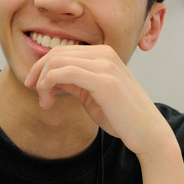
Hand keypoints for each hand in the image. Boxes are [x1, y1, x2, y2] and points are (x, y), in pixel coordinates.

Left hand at [25, 44, 171, 156]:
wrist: (148, 132)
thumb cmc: (121, 117)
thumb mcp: (92, 95)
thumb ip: (74, 82)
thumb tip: (49, 77)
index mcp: (103, 54)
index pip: (62, 51)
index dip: (42, 66)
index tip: (35, 86)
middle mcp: (105, 54)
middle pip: (56, 53)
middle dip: (38, 73)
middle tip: (36, 95)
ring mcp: (106, 66)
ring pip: (57, 61)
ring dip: (43, 81)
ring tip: (45, 102)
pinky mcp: (105, 81)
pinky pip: (65, 72)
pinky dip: (49, 83)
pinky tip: (48, 98)